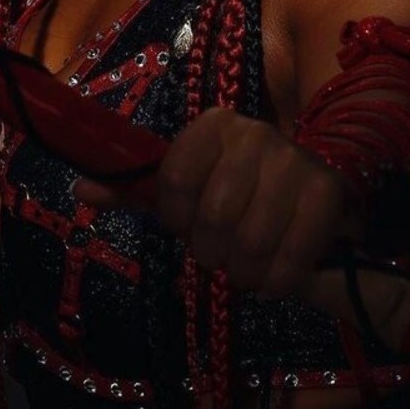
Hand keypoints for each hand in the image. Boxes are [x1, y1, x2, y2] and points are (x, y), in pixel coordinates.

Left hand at [72, 106, 409, 349]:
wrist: (318, 202)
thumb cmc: (240, 197)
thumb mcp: (186, 193)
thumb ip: (136, 192)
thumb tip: (79, 189)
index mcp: (215, 125)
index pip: (173, 181)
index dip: (177, 218)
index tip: (187, 223)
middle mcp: (256, 133)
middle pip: (211, 221)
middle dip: (213, 252)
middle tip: (224, 249)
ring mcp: (296, 162)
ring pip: (249, 248)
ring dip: (245, 273)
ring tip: (251, 262)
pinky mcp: (329, 195)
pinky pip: (288, 265)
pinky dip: (278, 283)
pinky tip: (281, 270)